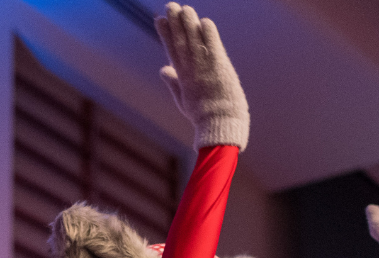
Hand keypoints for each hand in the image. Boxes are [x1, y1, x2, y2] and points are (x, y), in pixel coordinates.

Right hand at [156, 3, 248, 149]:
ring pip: (195, 40)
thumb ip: (173, 82)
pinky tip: (204, 21)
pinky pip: (213, 46)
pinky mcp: (219, 67)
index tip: (158, 19)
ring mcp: (205, 67)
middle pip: (181, 41)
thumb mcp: (183, 100)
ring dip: (189, 23)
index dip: (165, 34)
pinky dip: (208, 34)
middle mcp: (191, 69)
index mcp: (182, 77)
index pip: (172, 50)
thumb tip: (163, 69)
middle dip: (175, 23)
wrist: (219, 125)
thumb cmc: (203, 116)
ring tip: (184, 8)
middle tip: (170, 6)